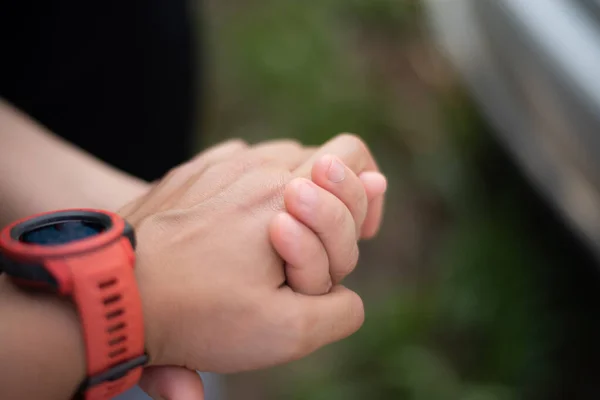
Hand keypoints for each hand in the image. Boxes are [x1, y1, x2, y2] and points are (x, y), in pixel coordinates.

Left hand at [128, 135, 385, 398]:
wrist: (112, 291)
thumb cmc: (201, 313)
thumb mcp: (285, 332)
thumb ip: (341, 307)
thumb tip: (352, 280)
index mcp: (289, 192)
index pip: (353, 157)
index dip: (365, 199)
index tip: (357, 235)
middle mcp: (257, 163)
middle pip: (322, 157)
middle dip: (333, 204)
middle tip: (312, 246)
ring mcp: (222, 163)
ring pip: (284, 159)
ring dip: (294, 195)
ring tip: (275, 241)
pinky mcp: (194, 170)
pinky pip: (243, 163)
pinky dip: (255, 189)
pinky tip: (240, 227)